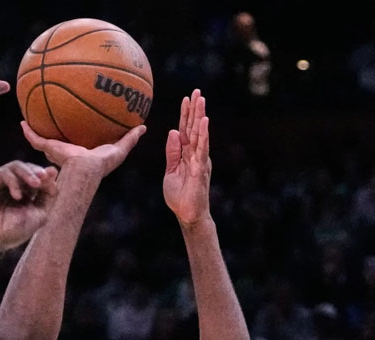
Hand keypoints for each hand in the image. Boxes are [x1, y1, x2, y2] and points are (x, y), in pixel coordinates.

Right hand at [0, 162, 58, 251]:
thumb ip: (48, 194)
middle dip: (38, 172)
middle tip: (44, 176)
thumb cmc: (14, 231)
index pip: (37, 177)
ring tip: (36, 183)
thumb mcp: (39, 214)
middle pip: (28, 168)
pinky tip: (17, 196)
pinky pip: (3, 173)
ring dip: (28, 173)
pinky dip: (13, 182)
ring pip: (16, 166)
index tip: (53, 174)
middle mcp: (11, 185)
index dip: (46, 175)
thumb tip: (53, 171)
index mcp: (25, 192)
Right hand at [21, 122, 144, 176]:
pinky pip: (35, 139)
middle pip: (58, 140)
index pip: (78, 141)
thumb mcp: (119, 149)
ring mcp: (55, 150)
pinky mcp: (48, 148)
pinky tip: (22, 122)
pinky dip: (28, 131)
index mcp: (82, 152)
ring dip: (36, 131)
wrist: (85, 169)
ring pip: (43, 139)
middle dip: (54, 130)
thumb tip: (143, 127)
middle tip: (51, 117)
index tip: (76, 121)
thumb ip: (130, 138)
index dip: (76, 132)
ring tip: (29, 118)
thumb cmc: (102, 164)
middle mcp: (67, 151)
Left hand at [163, 89, 211, 224]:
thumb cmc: (180, 195)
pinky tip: (204, 123)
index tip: (186, 98)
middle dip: (195, 109)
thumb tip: (172, 131)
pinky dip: (203, 135)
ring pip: (200, 134)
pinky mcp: (201, 168)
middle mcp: (195, 154)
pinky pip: (202, 149)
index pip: (185, 130)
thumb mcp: (170, 170)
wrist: (187, 214)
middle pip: (194, 128)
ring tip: (201, 100)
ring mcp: (199, 160)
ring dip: (200, 116)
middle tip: (197, 91)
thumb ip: (172, 152)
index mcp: (186, 153)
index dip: (185, 114)